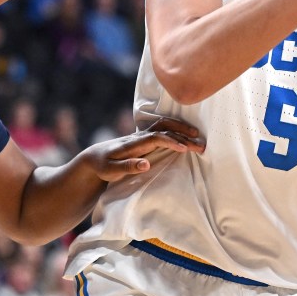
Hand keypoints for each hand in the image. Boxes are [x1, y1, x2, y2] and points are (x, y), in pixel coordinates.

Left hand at [82, 116, 204, 181]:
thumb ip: (128, 166)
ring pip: (165, 125)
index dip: (170, 141)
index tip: (185, 149)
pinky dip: (176, 128)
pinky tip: (186, 133)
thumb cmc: (103, 165)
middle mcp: (140, 136)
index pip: (155, 138)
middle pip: (164, 129)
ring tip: (197, 135)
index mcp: (133, 143)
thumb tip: (145, 164)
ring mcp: (143, 135)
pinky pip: (164, 128)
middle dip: (183, 134)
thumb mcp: (111, 170)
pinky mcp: (145, 138)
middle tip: (201, 144)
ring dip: (181, 128)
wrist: (95, 156)